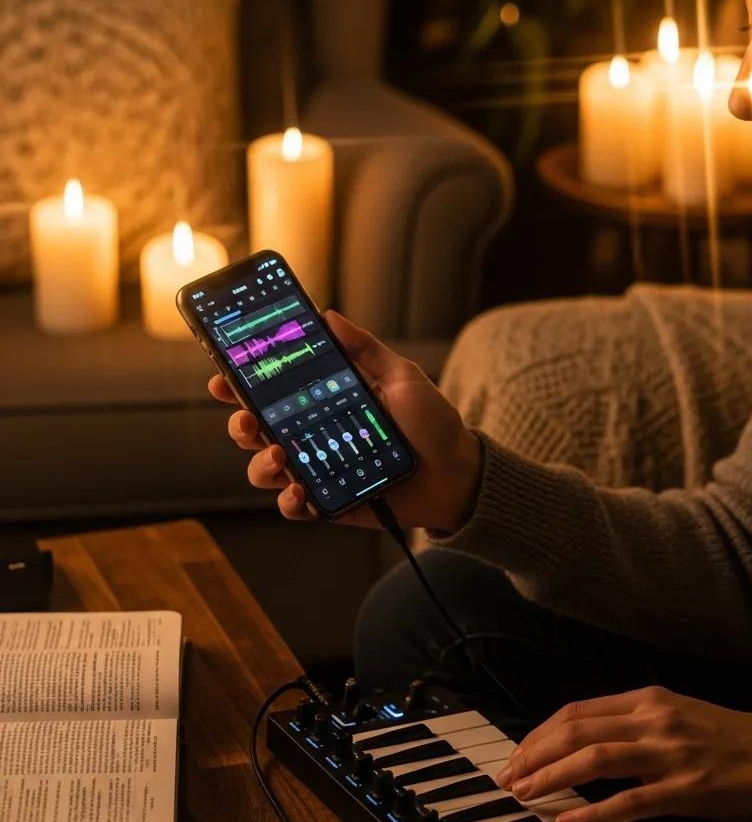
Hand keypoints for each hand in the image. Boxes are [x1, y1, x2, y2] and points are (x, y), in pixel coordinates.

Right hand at [208, 310, 481, 532]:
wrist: (458, 473)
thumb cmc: (432, 424)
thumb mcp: (401, 376)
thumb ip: (364, 348)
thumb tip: (327, 314)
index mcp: (324, 402)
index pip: (272, 390)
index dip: (240, 383)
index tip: (222, 373)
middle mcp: (313, 435)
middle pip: (256, 430)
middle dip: (239, 422)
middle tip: (245, 417)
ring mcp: (319, 470)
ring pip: (266, 469)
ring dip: (260, 463)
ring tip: (279, 455)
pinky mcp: (331, 503)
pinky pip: (295, 507)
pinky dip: (289, 501)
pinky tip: (299, 492)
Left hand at [493, 685, 751, 821]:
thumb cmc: (728, 740)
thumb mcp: (677, 714)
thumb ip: (633, 722)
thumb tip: (582, 739)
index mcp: (649, 698)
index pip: (578, 710)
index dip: (541, 733)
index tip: (518, 753)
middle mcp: (654, 718)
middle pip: (577, 730)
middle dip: (534, 753)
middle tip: (508, 776)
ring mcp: (670, 752)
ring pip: (595, 758)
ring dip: (552, 776)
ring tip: (526, 793)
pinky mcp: (687, 789)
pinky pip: (630, 801)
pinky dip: (594, 813)